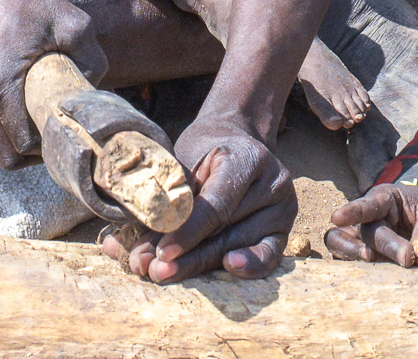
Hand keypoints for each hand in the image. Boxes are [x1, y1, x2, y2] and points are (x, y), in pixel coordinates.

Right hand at [0, 0, 107, 168]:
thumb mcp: (71, 22)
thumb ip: (94, 60)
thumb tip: (99, 90)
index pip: (24, 146)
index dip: (51, 147)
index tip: (71, 132)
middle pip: (6, 156)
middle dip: (36, 154)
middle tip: (60, 134)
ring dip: (18, 141)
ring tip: (44, 119)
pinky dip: (4, 126)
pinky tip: (25, 104)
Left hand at [102, 116, 295, 282]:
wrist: (237, 143)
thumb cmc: (206, 153)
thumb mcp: (187, 160)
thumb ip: (169, 197)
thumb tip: (132, 243)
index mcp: (246, 158)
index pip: (216, 204)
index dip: (188, 231)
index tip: (162, 252)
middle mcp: (273, 183)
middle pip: (226, 229)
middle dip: (187, 255)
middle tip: (154, 270)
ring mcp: (283, 208)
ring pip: (238, 245)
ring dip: (199, 265)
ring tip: (165, 274)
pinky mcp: (285, 230)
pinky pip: (268, 256)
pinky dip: (248, 267)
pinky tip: (229, 270)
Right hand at [325, 183, 417, 265]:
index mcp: (384, 199)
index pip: (367, 205)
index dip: (352, 212)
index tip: (337, 218)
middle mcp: (369, 217)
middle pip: (365, 232)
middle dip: (384, 246)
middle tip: (407, 257)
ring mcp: (365, 236)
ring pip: (342, 243)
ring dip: (352, 254)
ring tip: (372, 261)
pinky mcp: (369, 255)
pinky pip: (354, 261)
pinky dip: (362, 269)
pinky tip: (378, 277)